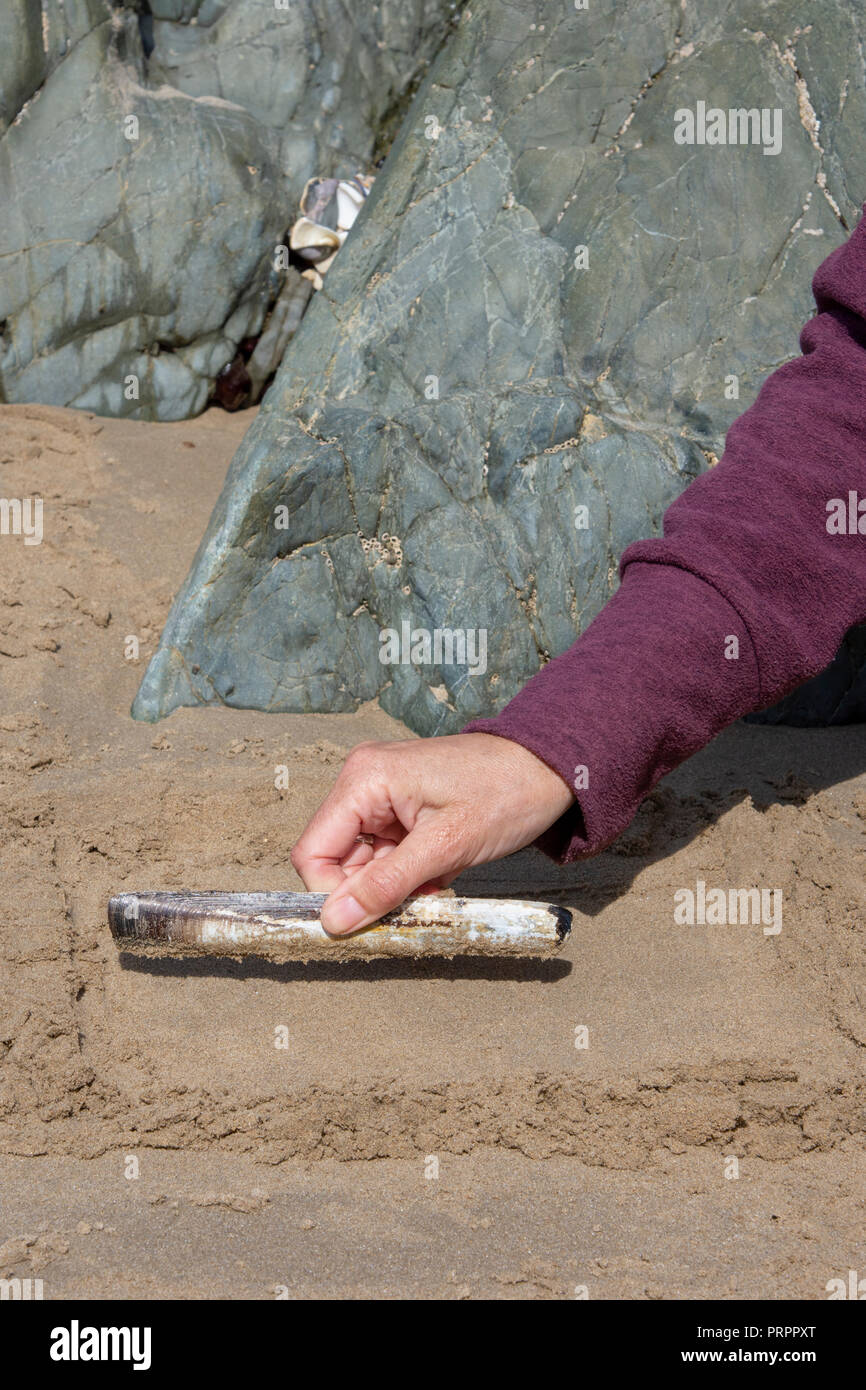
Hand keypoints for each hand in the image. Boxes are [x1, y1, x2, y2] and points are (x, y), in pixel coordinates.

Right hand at [290, 732, 573, 933]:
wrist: (550, 767)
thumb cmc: (505, 795)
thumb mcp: (446, 847)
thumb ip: (385, 885)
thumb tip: (333, 921)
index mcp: (364, 779)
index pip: (313, 851)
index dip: (332, 893)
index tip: (370, 921)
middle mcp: (363, 782)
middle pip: (336, 859)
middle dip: (371, 892)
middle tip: (416, 905)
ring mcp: (382, 794)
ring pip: (363, 863)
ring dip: (394, 887)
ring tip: (437, 886)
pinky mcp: (401, 808)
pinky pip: (386, 856)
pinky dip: (409, 876)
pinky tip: (440, 875)